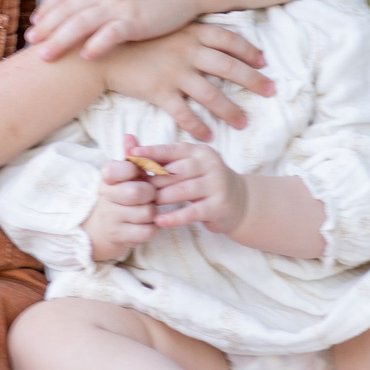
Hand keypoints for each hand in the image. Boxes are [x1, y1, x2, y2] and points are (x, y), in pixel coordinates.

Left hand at [27, 0, 205, 60]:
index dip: (48, 9)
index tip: (35, 24)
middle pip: (67, 9)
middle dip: (46, 28)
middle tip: (31, 43)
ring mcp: (120, 2)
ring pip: (81, 23)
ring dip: (60, 40)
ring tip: (46, 56)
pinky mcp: (136, 19)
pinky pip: (110, 34)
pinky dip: (95, 44)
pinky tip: (84, 56)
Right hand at [83, 146, 160, 262]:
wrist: (103, 228)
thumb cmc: (120, 195)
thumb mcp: (123, 175)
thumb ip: (130, 156)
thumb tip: (130, 136)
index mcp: (106, 178)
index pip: (116, 169)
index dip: (132, 170)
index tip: (137, 173)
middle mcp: (105, 198)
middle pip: (137, 192)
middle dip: (151, 193)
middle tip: (151, 194)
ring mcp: (111, 219)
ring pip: (146, 213)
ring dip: (153, 211)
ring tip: (149, 209)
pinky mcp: (119, 237)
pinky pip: (148, 231)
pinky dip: (154, 227)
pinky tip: (148, 223)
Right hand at [96, 23, 272, 140]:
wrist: (101, 51)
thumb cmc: (133, 38)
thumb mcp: (164, 26)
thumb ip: (188, 31)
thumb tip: (212, 35)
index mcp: (190, 32)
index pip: (229, 40)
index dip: (249, 51)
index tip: (263, 62)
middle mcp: (187, 51)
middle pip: (229, 67)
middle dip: (253, 80)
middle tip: (271, 91)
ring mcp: (174, 72)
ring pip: (211, 94)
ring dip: (230, 110)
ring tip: (244, 122)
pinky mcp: (159, 92)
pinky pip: (184, 113)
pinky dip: (198, 126)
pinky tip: (209, 136)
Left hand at [131, 139, 248, 234]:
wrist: (239, 201)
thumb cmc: (204, 182)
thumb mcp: (188, 167)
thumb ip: (162, 160)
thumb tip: (131, 148)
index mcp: (199, 152)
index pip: (172, 150)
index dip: (152, 152)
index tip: (132, 155)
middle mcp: (210, 164)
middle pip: (176, 171)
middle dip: (153, 181)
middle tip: (134, 190)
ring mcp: (217, 184)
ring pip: (183, 190)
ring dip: (161, 198)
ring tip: (144, 206)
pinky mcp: (219, 205)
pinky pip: (192, 212)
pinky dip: (174, 217)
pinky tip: (159, 221)